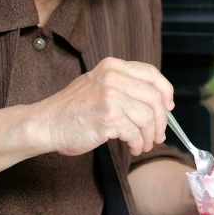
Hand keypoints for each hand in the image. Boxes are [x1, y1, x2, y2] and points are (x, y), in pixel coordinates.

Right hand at [34, 57, 173, 155]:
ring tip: (143, 144)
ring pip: (148, 117)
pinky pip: (136, 133)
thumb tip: (158, 101)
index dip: (165, 91)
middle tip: (158, 134)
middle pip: (155, 98)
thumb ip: (123, 85)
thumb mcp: (97, 84)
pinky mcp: (109, 118)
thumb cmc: (72, 109)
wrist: (45, 124)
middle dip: (161, 120)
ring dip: (149, 135)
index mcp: (112, 66)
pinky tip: (133, 148)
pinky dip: (138, 143)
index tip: (168, 106)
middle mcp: (113, 78)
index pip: (151, 74)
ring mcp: (111, 97)